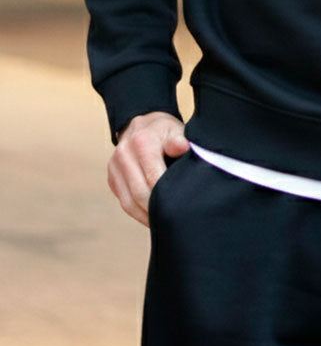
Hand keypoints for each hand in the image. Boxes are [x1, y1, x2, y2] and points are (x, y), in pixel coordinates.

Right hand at [107, 111, 188, 226]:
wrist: (142, 122)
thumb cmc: (165, 130)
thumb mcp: (176, 130)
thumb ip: (180, 140)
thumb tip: (183, 147)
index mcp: (142, 142)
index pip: (153, 179)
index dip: (167, 196)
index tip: (181, 208)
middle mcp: (124, 154)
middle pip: (139, 193)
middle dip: (157, 210)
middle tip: (175, 220)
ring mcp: (114, 167)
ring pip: (129, 202)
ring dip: (146, 216)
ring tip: (164, 223)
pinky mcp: (112, 177)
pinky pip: (124, 202)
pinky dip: (138, 213)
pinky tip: (152, 217)